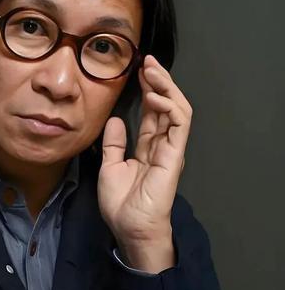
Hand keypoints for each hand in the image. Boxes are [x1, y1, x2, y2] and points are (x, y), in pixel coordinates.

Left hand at [97, 54, 192, 271]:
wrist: (129, 227)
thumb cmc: (121, 203)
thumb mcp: (110, 166)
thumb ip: (114, 143)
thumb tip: (116, 119)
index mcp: (149, 147)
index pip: (153, 111)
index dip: (148, 89)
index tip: (138, 70)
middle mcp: (163, 144)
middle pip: (166, 105)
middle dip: (158, 81)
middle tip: (146, 61)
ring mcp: (171, 148)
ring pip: (177, 108)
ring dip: (166, 87)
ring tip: (152, 70)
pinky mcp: (175, 154)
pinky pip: (179, 124)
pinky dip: (169, 105)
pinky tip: (155, 95)